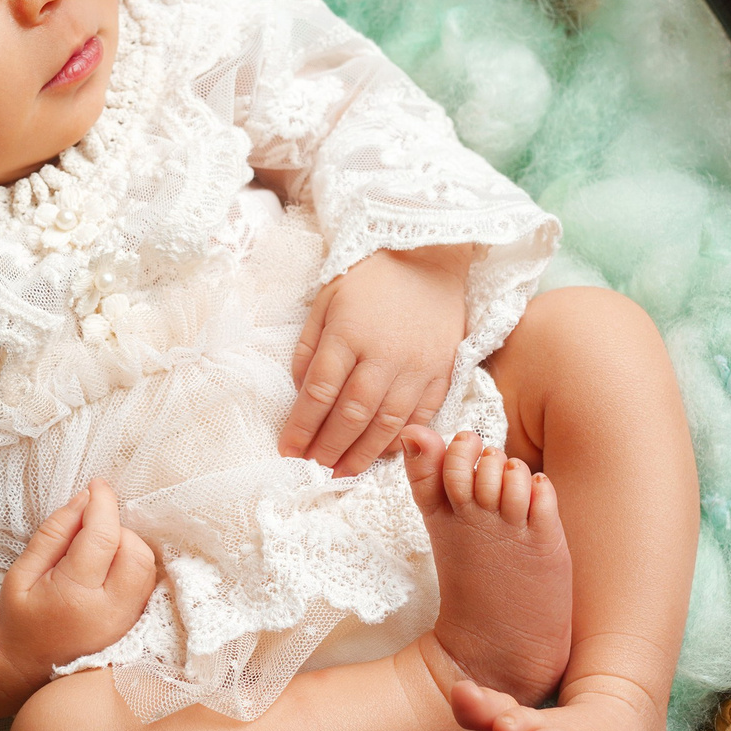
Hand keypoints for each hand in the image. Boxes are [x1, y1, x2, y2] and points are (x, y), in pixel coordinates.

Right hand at [0, 481, 158, 720]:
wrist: (26, 672)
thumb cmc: (19, 622)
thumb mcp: (22, 573)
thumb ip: (54, 534)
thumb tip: (85, 499)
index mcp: (75, 596)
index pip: (103, 536)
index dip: (103, 503)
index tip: (96, 486)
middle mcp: (110, 610)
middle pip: (136, 551)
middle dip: (118, 527)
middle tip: (91, 528)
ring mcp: (127, 621)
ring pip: (148, 566)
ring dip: (129, 545)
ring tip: (98, 549)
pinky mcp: (135, 626)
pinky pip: (148, 584)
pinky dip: (135, 565)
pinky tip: (110, 566)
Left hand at [278, 244, 473, 476]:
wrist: (430, 258)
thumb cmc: (371, 280)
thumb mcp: (326, 300)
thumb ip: (309, 347)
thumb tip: (301, 394)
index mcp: (348, 332)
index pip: (319, 391)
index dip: (301, 426)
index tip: (287, 450)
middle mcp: (384, 354)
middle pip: (352, 414)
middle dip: (328, 447)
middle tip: (313, 468)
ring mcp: (418, 366)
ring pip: (387, 423)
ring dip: (362, 454)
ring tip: (342, 472)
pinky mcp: (444, 372)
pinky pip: (421, 416)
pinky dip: (400, 440)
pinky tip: (381, 454)